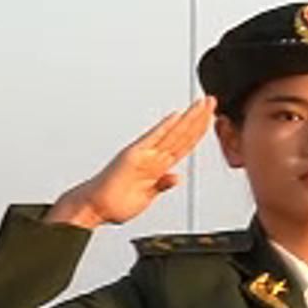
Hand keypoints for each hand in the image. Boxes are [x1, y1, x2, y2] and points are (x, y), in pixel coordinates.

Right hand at [49, 99, 217, 228]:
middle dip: (199, 118)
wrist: (94, 207)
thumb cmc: (115, 202)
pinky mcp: (132, 156)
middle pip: (182, 134)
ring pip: (172, 134)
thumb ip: (162, 185)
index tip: (213, 118)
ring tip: (202, 104)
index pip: (184, 144)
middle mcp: (152, 156)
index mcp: (158, 166)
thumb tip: (177, 177)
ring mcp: (143, 154)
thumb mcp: (147, 196)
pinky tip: (175, 117)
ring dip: (189, 119)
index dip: (199, 131)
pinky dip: (164, 128)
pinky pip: (151, 140)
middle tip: (212, 101)